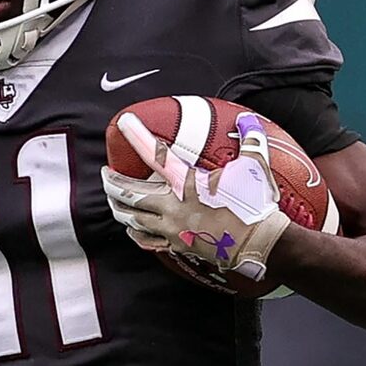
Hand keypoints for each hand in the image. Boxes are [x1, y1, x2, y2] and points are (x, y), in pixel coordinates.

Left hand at [102, 111, 290, 293]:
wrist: (260, 243)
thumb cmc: (257, 204)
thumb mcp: (255, 166)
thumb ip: (249, 139)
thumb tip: (247, 119)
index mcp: (187, 183)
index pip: (156, 155)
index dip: (138, 137)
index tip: (124, 123)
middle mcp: (173, 207)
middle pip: (129, 194)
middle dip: (112, 183)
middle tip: (105, 173)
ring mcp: (172, 229)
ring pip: (133, 218)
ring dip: (119, 207)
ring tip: (113, 198)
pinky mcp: (176, 246)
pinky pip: (145, 241)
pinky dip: (134, 232)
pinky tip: (130, 227)